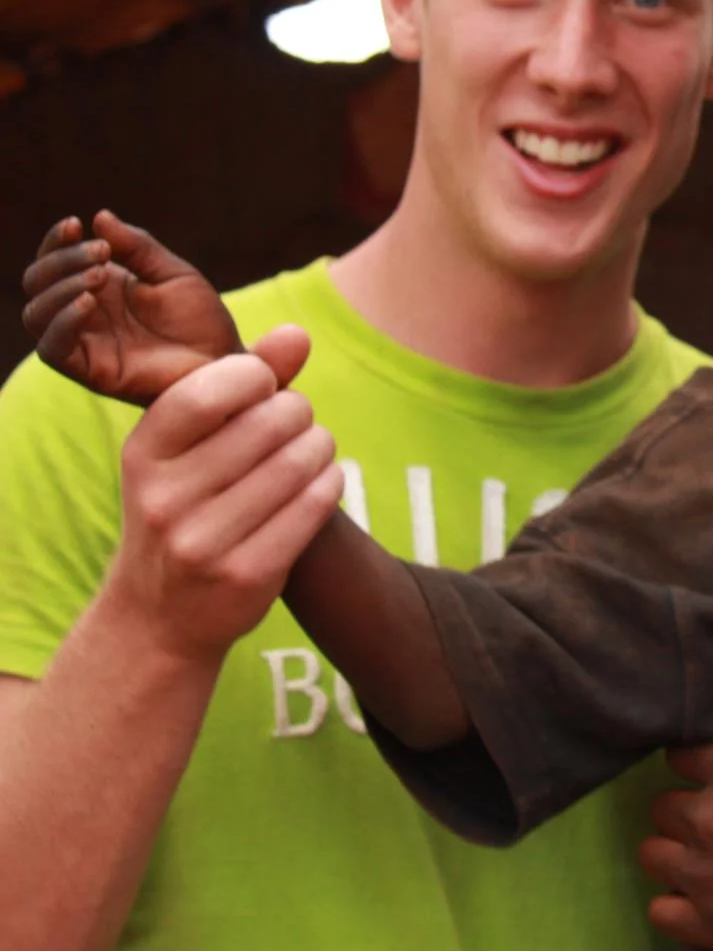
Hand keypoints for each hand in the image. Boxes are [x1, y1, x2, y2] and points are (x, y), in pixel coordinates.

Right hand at [21, 211, 243, 406]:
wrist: (223, 363)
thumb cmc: (201, 321)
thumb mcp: (173, 273)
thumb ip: (138, 247)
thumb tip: (100, 217)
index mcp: (100, 287)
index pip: (54, 261)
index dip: (56, 241)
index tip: (75, 224)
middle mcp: (84, 314)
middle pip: (38, 282)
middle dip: (62, 260)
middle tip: (101, 254)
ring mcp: (84, 342)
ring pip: (37, 313)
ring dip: (61, 287)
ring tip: (99, 275)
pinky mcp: (89, 370)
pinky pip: (52, 349)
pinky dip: (63, 322)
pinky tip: (88, 303)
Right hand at [107, 327, 344, 662]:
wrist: (159, 617)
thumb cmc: (185, 507)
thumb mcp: (189, 446)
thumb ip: (242, 383)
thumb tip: (297, 333)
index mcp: (143, 454)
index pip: (211, 390)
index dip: (258, 378)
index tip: (265, 389)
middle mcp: (165, 498)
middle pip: (271, 421)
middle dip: (299, 414)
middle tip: (295, 426)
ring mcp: (203, 541)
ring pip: (301, 461)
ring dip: (321, 448)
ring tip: (310, 453)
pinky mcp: (247, 574)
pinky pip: (316, 504)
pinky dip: (330, 483)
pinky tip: (320, 484)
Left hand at [642, 623, 712, 950]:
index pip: (681, 753)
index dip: (701, 761)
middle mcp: (707, 818)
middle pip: (663, 804)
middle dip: (688, 805)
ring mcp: (703, 876)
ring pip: (653, 854)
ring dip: (676, 851)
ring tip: (710, 855)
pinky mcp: (708, 926)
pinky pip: (660, 910)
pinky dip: (677, 904)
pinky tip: (706, 898)